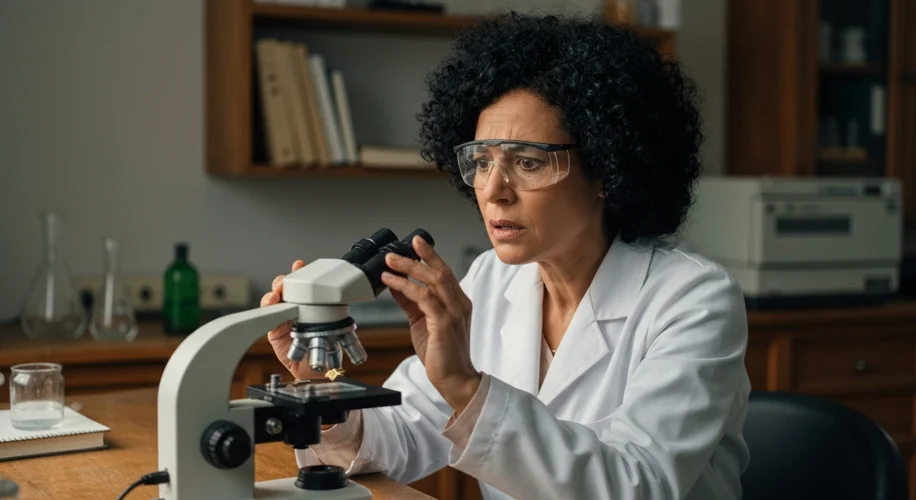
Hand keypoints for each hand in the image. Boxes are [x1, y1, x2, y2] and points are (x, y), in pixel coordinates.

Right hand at [261, 260, 324, 380]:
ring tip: (277, 294)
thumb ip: (335, 313)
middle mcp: (296, 308)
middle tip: (286, 281)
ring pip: (274, 299)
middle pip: (285, 288)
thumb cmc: (328, 348)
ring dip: (274, 293)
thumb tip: (345, 294)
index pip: (304, 284)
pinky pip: (267, 317)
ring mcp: (283, 318)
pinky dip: (267, 308)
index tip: (299, 265)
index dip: (299, 272)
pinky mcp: (274, 330)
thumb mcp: (336, 328)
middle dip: (284, 281)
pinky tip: (271, 304)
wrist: (319, 371)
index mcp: (311, 304)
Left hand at [381, 236, 480, 412]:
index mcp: (457, 303)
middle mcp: (459, 304)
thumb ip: (411, 303)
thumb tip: (396, 285)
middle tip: (397, 249)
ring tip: (389, 262)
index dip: (430, 256)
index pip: (444, 273)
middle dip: (418, 257)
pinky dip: (406, 287)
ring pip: (432, 281)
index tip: (415, 243)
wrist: (454, 380)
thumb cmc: (441, 354)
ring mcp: (454, 313)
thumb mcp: (422, 323)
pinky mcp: (444, 324)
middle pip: (439, 272)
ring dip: (408, 269)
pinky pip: (424, 299)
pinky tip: (391, 282)